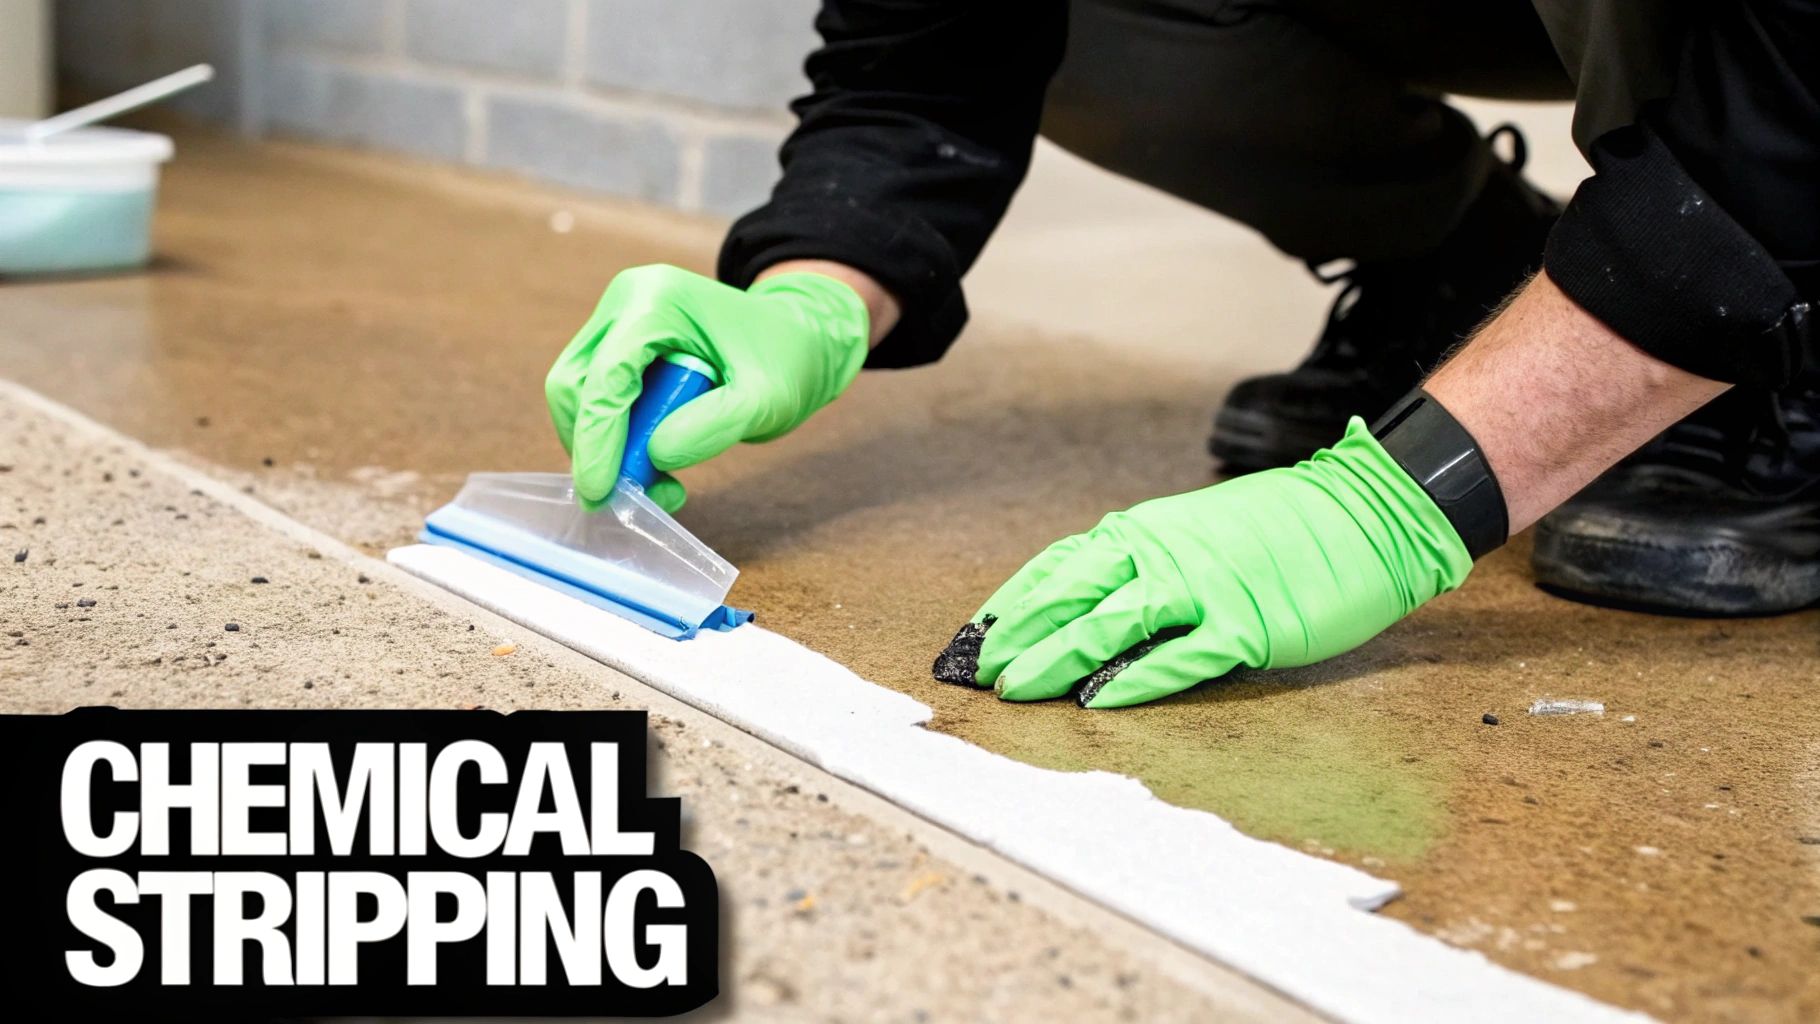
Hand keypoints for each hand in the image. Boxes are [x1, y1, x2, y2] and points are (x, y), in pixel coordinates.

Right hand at [545, 265, 869, 510]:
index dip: (596, 439)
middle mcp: (627, 299)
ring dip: (604, 445)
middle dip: (596, 445)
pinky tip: (656, 459)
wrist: (797, 336)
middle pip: (577, 384)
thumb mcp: (767, 400)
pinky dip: (614, 436)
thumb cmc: (787, 361)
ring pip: (578, 393)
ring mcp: (618, 318)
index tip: (600, 492)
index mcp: (658, 300)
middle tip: (639, 493)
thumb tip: (654, 453)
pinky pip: (596, 395)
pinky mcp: (619, 341)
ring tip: (660, 479)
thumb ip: (714, 425)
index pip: (607, 376)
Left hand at [940, 420, 1472, 707]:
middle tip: (975, 672)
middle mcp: (1163, 555)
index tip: (974, 634)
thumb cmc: (1280, 527)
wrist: (1365, 513)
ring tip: (1017, 691)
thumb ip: (1143, 560)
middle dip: (1017, 635)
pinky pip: (1179, 657)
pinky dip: (1136, 680)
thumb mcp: (1196, 529)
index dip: (1013, 602)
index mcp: (1147, 531)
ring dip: (1057, 658)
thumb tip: (1087, 597)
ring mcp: (1203, 588)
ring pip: (1109, 625)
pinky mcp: (1244, 624)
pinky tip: (1099, 702)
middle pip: (1070, 596)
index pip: (1060, 566)